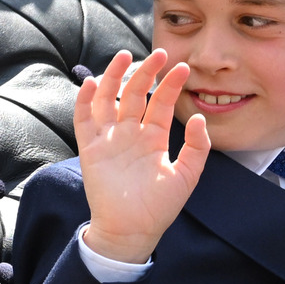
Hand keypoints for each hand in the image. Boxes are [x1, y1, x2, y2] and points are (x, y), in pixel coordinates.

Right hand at [75, 49, 210, 262]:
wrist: (133, 230)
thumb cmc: (160, 206)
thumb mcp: (187, 175)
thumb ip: (197, 147)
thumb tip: (199, 117)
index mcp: (154, 137)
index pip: (162, 103)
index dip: (171, 84)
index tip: (183, 67)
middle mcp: (131, 133)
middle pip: (136, 94)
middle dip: (146, 72)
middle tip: (159, 53)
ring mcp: (110, 139)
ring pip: (110, 99)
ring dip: (115, 77)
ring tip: (125, 56)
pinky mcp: (91, 149)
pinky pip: (85, 120)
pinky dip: (86, 100)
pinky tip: (93, 82)